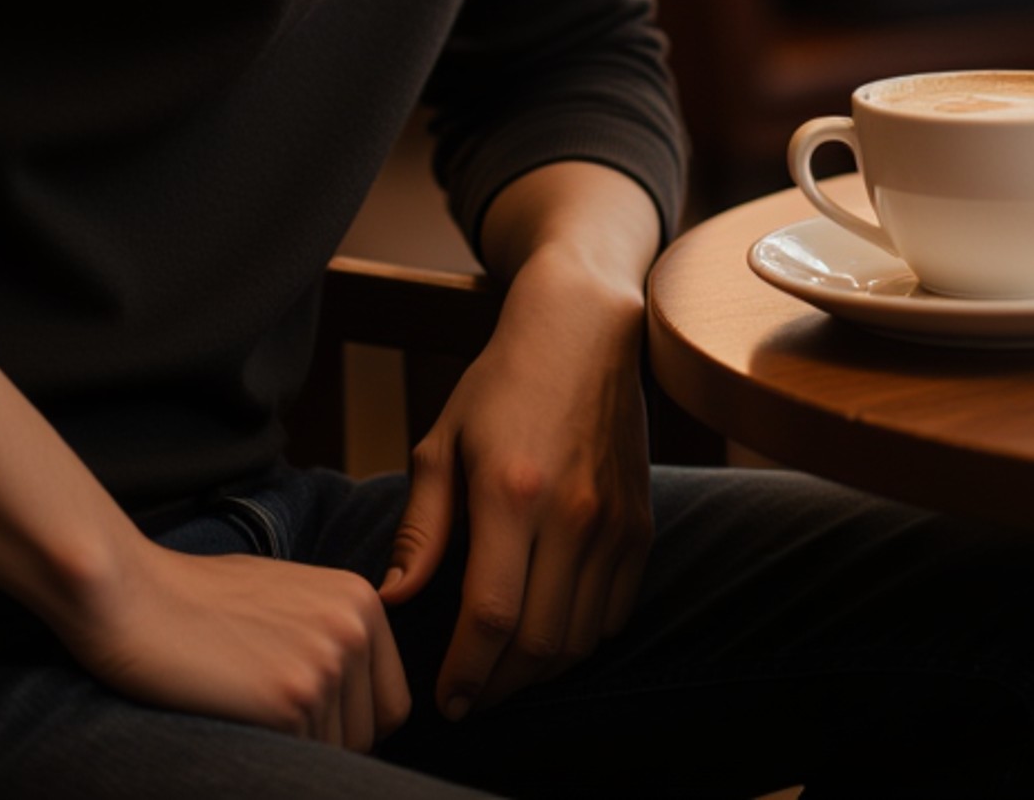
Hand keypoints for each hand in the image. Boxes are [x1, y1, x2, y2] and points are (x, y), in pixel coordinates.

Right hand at [62, 539, 410, 749]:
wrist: (133, 596)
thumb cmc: (196, 598)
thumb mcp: (285, 598)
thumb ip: (326, 633)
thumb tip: (352, 699)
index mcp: (359, 600)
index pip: (391, 702)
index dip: (352, 724)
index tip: (307, 722)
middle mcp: (353, 628)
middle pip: (370, 735)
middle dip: (326, 743)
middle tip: (268, 721)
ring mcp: (326, 664)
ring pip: (337, 756)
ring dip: (296, 752)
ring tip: (244, 710)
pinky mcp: (291, 701)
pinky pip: (300, 763)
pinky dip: (269, 759)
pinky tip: (232, 720)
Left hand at [379, 245, 653, 719]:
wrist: (585, 332)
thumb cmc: (502, 384)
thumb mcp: (443, 442)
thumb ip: (421, 528)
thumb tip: (392, 598)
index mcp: (511, 493)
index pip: (490, 617)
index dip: (465, 673)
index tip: (446, 700)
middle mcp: (570, 514)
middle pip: (538, 644)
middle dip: (499, 687)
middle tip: (471, 695)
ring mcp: (613, 523)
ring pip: (579, 639)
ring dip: (539, 672)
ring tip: (504, 674)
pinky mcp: (641, 525)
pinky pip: (614, 614)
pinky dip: (581, 640)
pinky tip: (549, 633)